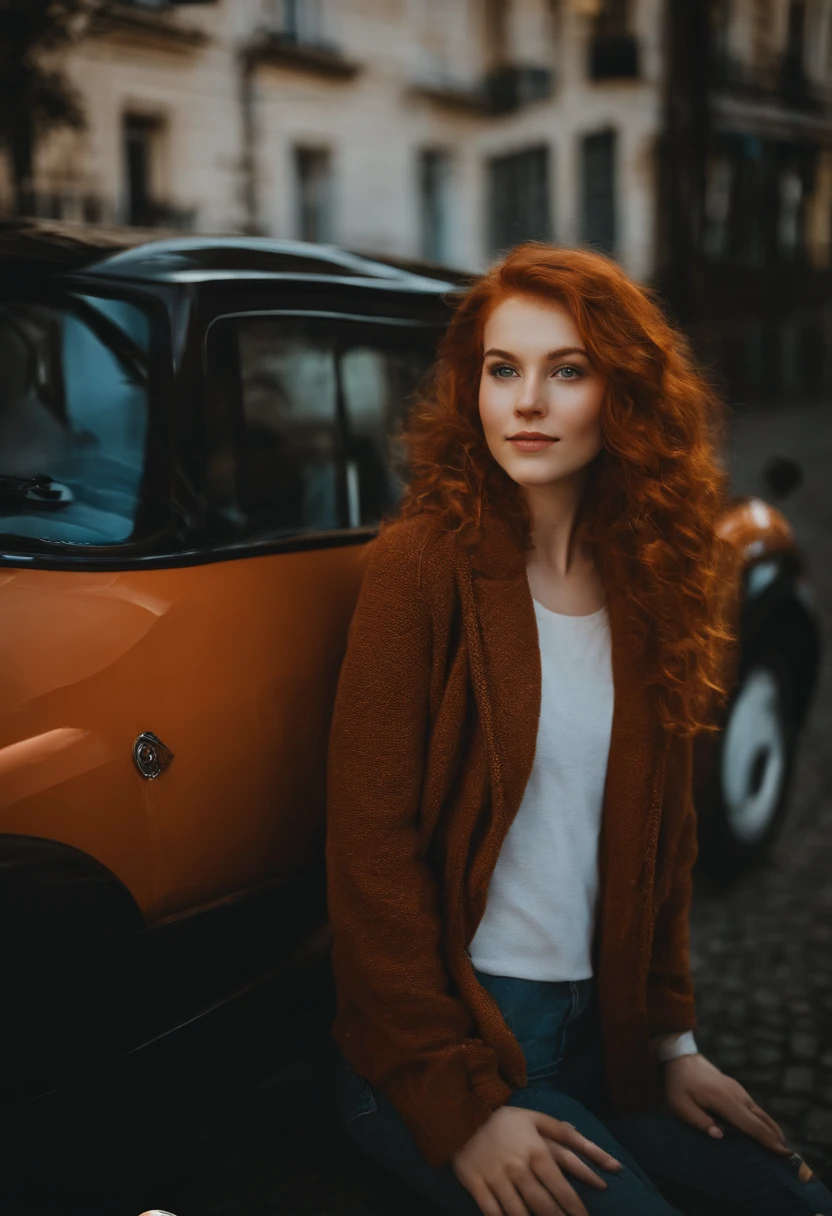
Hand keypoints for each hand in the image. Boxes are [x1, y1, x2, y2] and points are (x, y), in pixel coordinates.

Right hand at [451, 1105, 621, 1215]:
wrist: (461, 1115)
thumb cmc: (504, 1120)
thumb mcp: (535, 1119)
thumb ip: (562, 1133)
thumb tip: (587, 1144)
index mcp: (537, 1151)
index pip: (562, 1186)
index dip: (576, 1206)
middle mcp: (519, 1168)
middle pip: (544, 1205)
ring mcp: (496, 1178)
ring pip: (519, 1214)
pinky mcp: (476, 1185)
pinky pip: (493, 1213)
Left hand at [663, 1053, 789, 1155]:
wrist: (680, 1058)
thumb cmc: (678, 1085)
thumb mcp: (679, 1105)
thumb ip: (698, 1121)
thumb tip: (720, 1136)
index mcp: (724, 1099)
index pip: (750, 1123)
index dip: (767, 1139)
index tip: (782, 1153)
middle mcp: (736, 1094)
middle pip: (761, 1119)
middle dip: (776, 1137)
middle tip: (788, 1156)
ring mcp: (738, 1090)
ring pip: (760, 1112)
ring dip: (772, 1129)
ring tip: (782, 1147)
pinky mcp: (737, 1089)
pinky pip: (754, 1107)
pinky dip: (764, 1120)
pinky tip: (767, 1130)